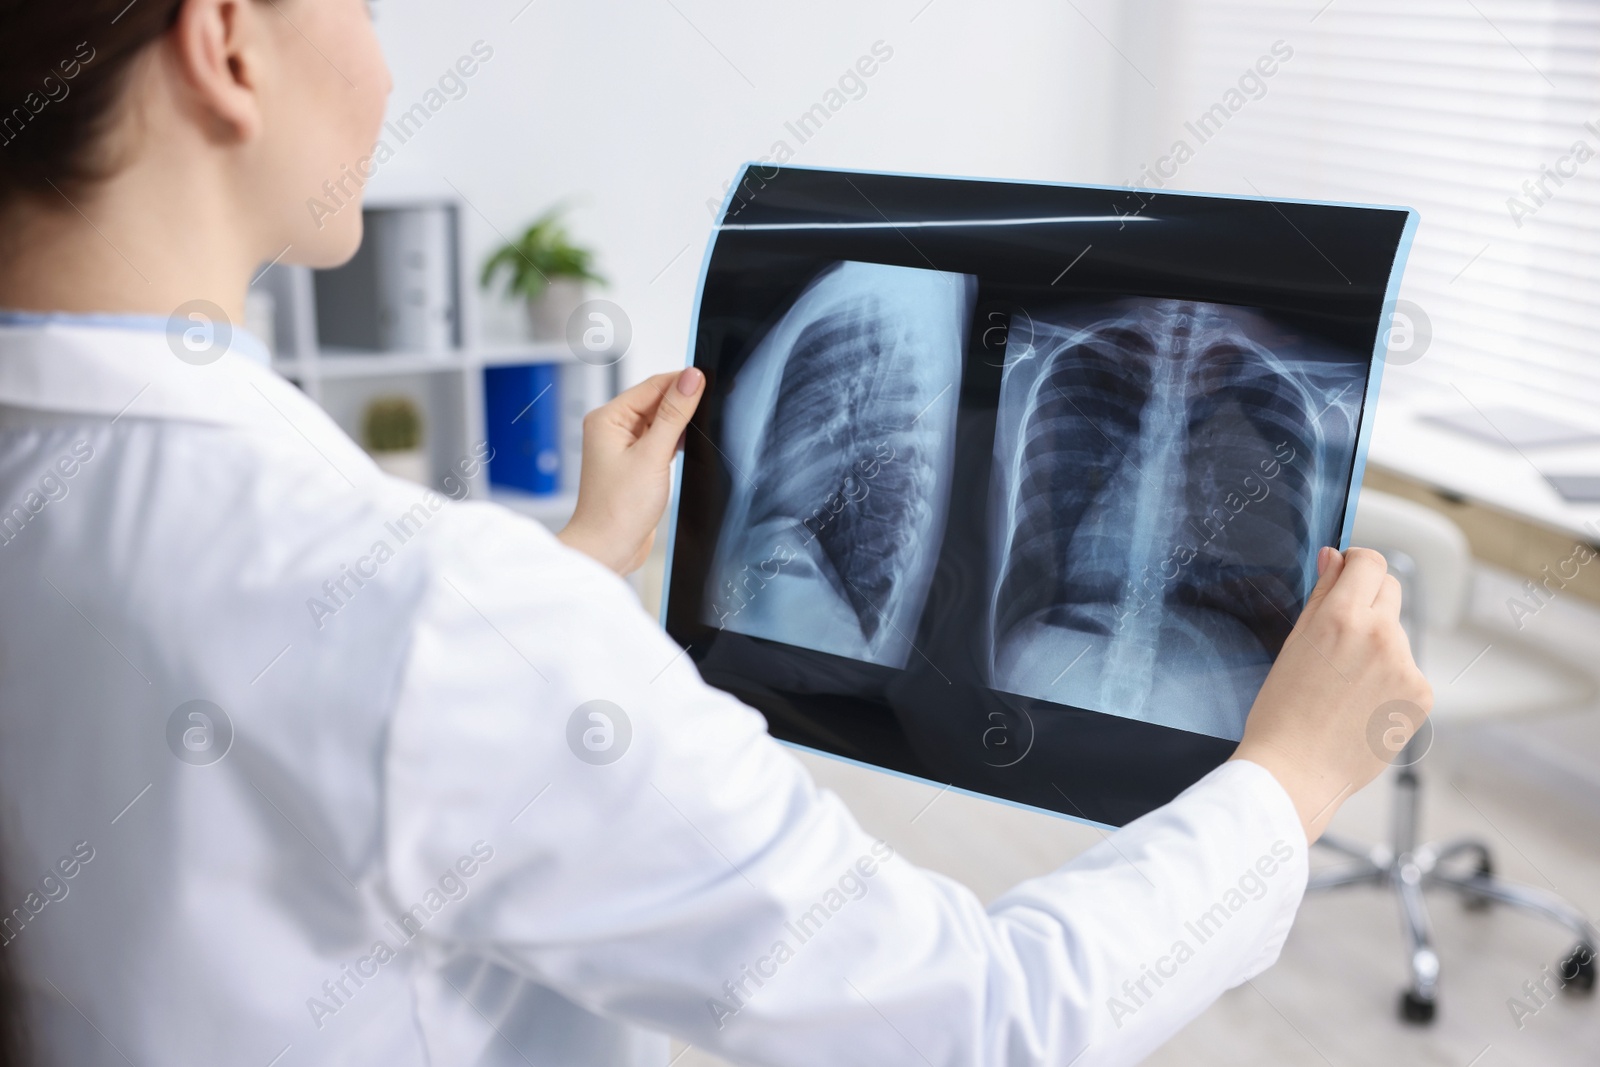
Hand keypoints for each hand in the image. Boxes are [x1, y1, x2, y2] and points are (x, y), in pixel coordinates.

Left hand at [558, 368, 705, 574]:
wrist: (608, 549)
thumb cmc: (618, 509)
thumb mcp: (652, 456)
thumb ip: (674, 414)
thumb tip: (692, 378)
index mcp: (608, 418)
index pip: (652, 386)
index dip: (682, 381)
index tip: (711, 378)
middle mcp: (613, 428)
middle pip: (657, 401)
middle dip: (684, 403)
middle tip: (714, 404)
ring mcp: (624, 447)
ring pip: (661, 421)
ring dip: (680, 424)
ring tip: (702, 430)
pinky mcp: (636, 464)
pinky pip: (660, 441)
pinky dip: (676, 441)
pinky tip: (688, 447)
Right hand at [1231, 547, 1432, 842]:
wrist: (1296, 770)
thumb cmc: (1281, 712)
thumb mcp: (1293, 642)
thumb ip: (1321, 595)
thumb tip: (1336, 559)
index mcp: (1342, 617)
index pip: (1370, 562)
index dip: (1356, 563)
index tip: (1347, 573)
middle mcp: (1382, 635)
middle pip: (1390, 590)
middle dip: (1368, 600)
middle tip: (1340, 632)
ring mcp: (1406, 666)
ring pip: (1396, 634)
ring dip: (1377, 644)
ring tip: (1344, 682)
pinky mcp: (1420, 695)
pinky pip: (1407, 669)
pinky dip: (1389, 679)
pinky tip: (1361, 702)